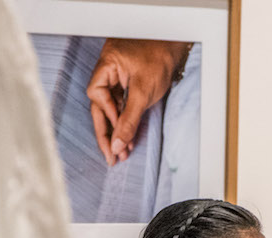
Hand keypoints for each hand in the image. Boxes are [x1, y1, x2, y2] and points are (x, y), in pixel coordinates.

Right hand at [85, 38, 189, 165]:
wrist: (175, 47)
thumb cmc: (160, 60)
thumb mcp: (143, 93)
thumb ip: (129, 120)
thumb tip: (117, 145)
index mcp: (106, 65)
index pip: (96, 94)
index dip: (106, 114)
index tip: (117, 132)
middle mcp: (108, 71)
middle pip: (100, 106)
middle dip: (107, 132)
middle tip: (111, 157)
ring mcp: (117, 78)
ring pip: (111, 108)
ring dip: (117, 130)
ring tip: (122, 153)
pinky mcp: (127, 84)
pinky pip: (121, 105)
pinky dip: (125, 121)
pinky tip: (128, 138)